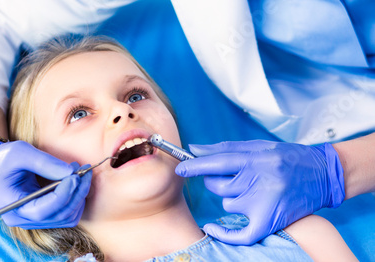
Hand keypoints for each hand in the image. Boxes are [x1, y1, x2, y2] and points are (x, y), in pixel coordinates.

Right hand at [0, 138, 90, 228]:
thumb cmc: (2, 158)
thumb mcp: (20, 152)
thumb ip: (44, 162)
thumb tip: (71, 172)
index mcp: (10, 205)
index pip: (41, 211)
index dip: (63, 195)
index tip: (75, 176)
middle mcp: (21, 218)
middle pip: (57, 216)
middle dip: (76, 193)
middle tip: (84, 171)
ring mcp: (32, 220)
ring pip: (66, 217)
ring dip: (78, 196)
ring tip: (81, 173)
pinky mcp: (42, 215)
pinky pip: (65, 214)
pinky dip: (75, 199)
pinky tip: (76, 182)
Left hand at [175, 140, 344, 244]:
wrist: (323, 174)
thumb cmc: (288, 157)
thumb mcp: (259, 146)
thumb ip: (226, 148)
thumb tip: (194, 149)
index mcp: (257, 158)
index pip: (218, 162)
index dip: (195, 166)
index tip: (180, 169)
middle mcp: (260, 180)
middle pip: (219, 185)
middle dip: (218, 181)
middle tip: (232, 177)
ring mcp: (265, 202)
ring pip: (228, 204)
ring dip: (233, 198)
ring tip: (252, 191)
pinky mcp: (270, 220)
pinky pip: (239, 233)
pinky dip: (224, 233)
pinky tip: (212, 228)